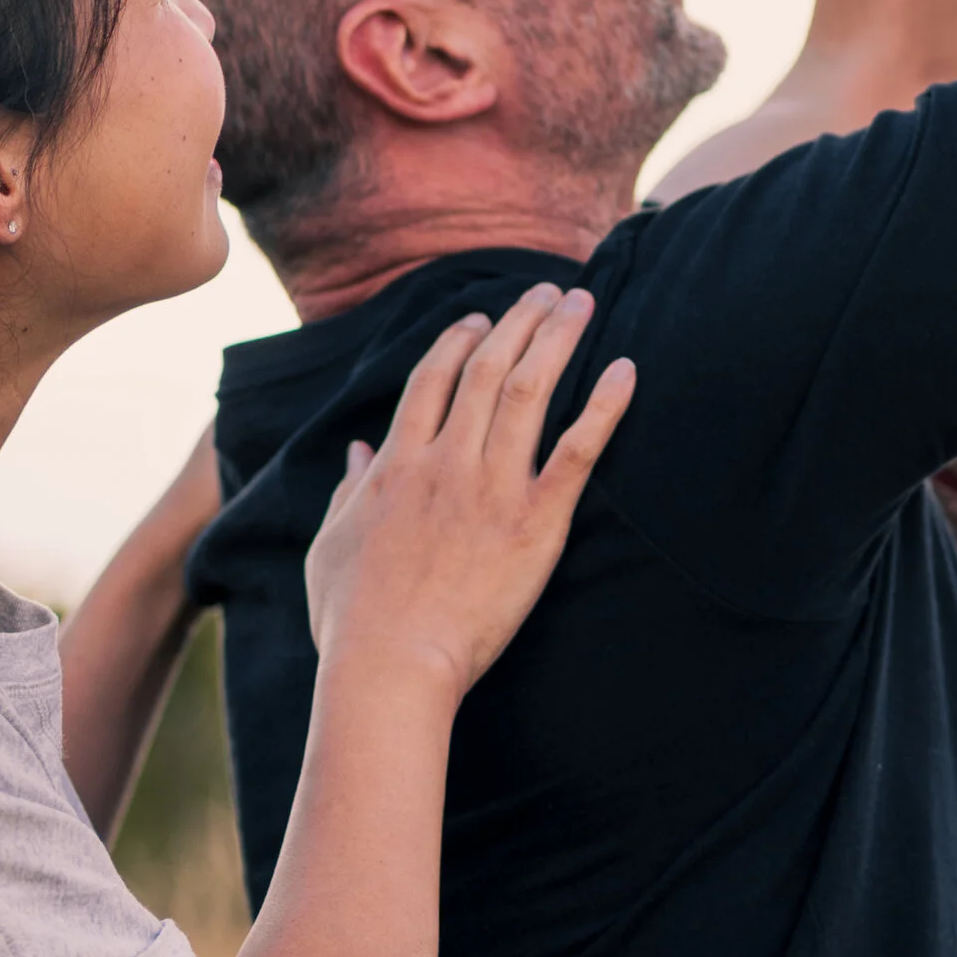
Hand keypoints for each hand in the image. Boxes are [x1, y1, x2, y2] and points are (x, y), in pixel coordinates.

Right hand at [305, 287, 632, 697]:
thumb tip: (356, 453)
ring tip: (580, 302)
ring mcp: (492, 488)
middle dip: (518, 321)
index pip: (432, 379)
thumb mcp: (331, 546)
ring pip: (529, 390)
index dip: (458, 340)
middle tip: (545, 290)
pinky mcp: (536, 523)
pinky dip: (604, 406)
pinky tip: (626, 370)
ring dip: (557, 338)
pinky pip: (577, 451)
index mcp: (398, 464)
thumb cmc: (353, 619)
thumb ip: (347, 492)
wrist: (391, 666)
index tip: (481, 317)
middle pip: (487, 369)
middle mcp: (447, 462)